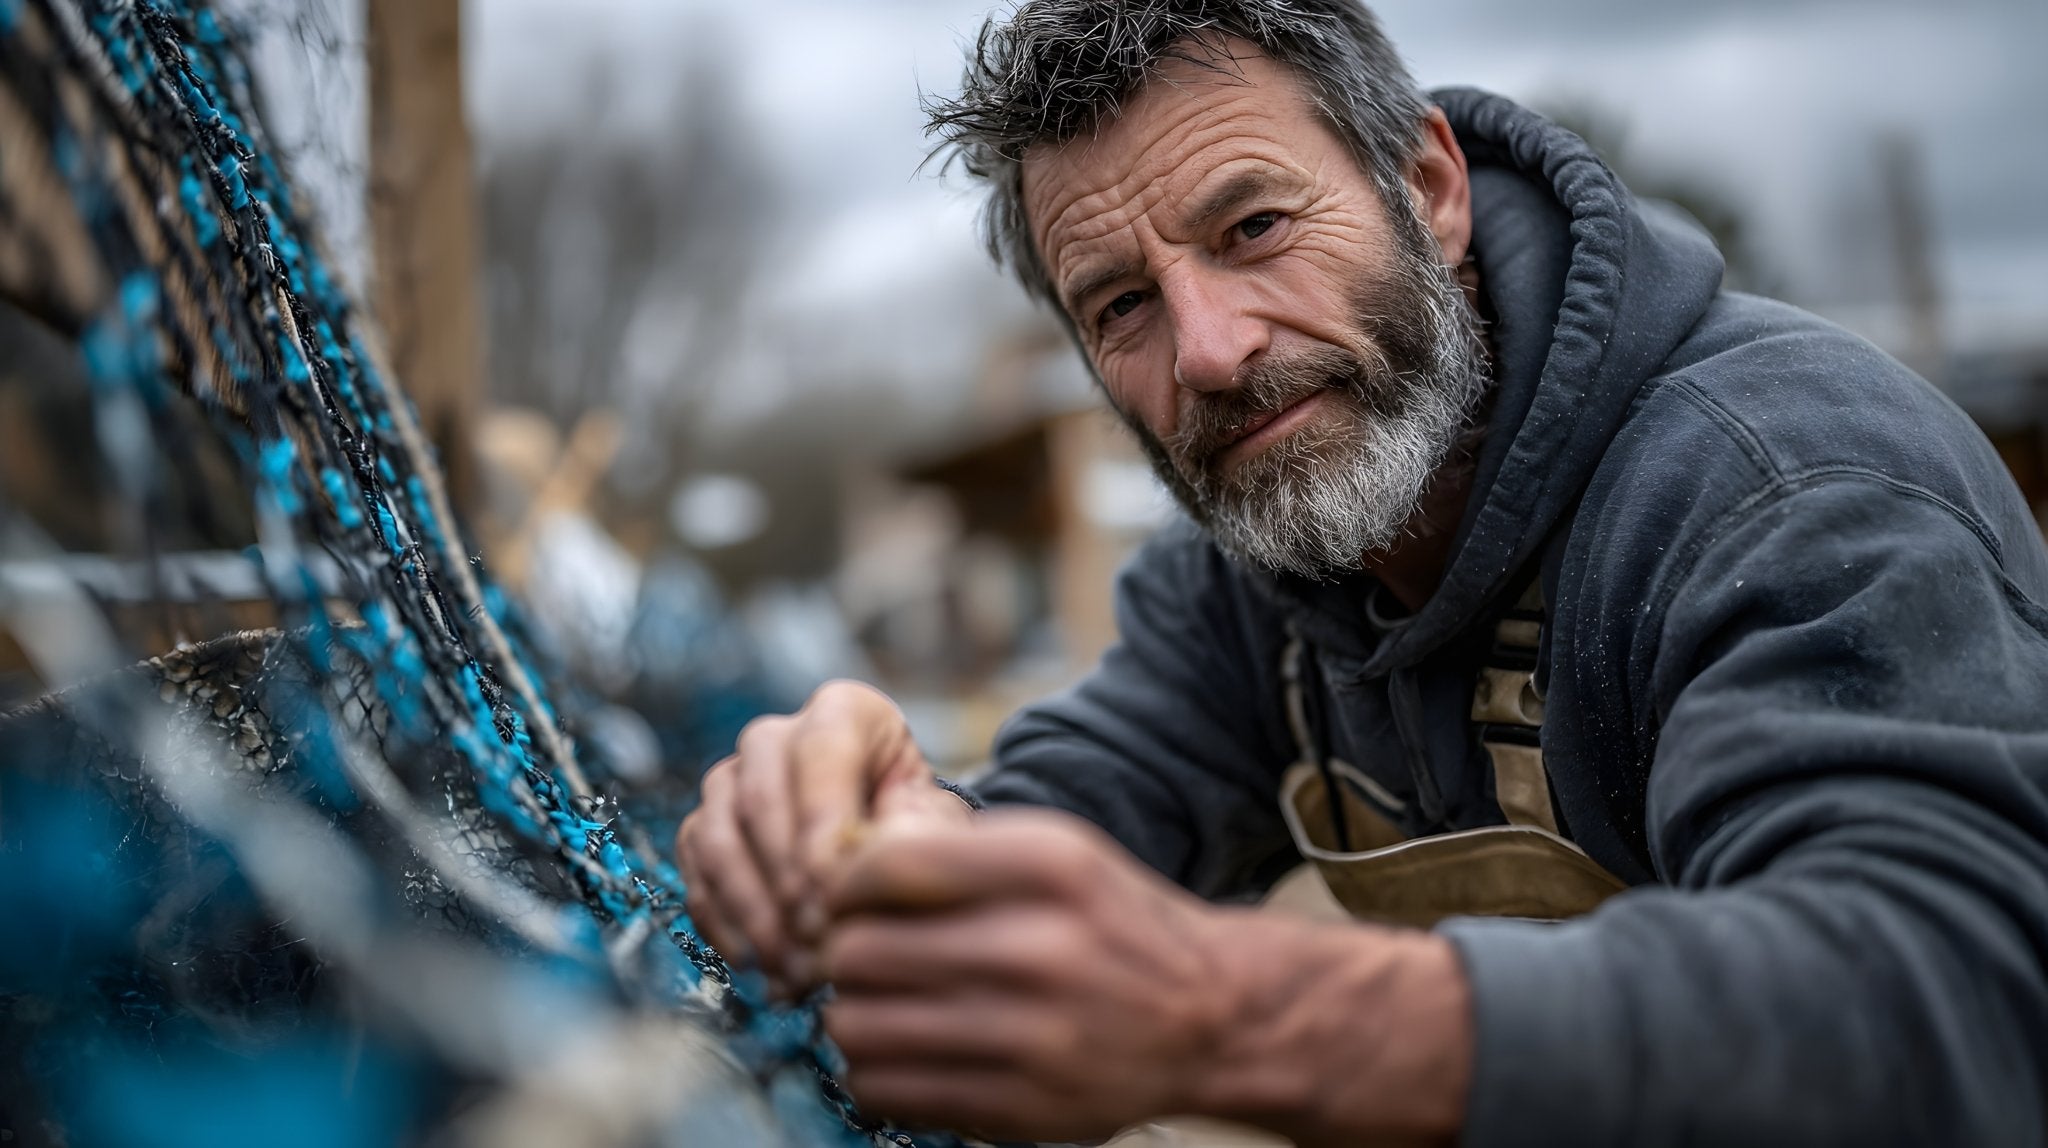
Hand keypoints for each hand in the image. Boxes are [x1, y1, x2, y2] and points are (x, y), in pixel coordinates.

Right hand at [673, 680, 971, 995]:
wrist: (885, 847)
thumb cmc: (915, 826)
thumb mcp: (935, 821)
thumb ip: (916, 831)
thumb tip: (871, 860)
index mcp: (844, 711)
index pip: (820, 752)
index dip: (821, 822)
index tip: (833, 889)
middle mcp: (775, 736)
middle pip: (758, 797)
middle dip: (785, 878)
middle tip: (815, 940)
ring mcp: (729, 781)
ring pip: (716, 837)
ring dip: (752, 910)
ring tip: (792, 965)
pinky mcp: (702, 828)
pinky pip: (696, 873)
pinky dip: (725, 924)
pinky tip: (761, 963)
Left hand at [818, 809, 1471, 1145]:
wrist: (1208, 1017)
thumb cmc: (1111, 923)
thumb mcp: (1058, 851)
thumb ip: (954, 848)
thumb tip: (838, 865)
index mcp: (1048, 868)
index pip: (886, 869)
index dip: (846, 885)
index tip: (852, 897)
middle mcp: (1039, 950)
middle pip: (858, 953)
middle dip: (844, 952)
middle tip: (865, 956)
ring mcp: (1029, 1038)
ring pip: (856, 1027)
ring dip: (852, 1015)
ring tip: (883, 1004)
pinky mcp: (1016, 1108)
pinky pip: (884, 1090)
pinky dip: (874, 1071)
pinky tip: (906, 1051)